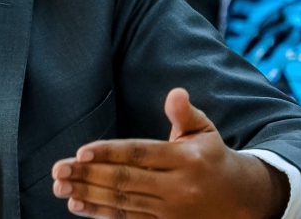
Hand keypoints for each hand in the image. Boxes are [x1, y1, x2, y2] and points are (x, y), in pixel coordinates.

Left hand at [50, 88, 288, 218]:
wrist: (242, 199)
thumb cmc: (213, 157)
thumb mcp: (204, 131)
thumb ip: (185, 114)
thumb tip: (176, 93)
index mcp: (185, 159)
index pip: (139, 154)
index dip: (109, 153)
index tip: (81, 152)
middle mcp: (178, 186)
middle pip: (126, 180)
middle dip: (88, 175)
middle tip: (58, 170)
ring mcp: (171, 210)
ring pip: (123, 201)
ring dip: (88, 194)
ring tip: (61, 187)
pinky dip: (100, 212)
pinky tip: (78, 205)